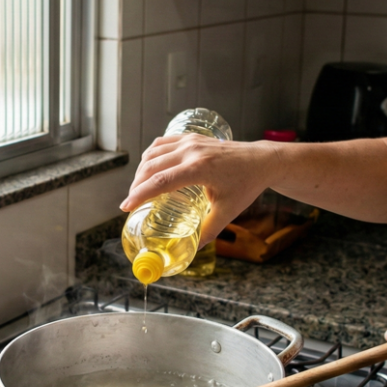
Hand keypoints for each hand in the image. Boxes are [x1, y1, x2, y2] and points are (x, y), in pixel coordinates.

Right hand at [119, 134, 282, 245]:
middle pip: (151, 167)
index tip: (126, 206)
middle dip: (136, 185)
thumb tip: (192, 249)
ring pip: (153, 153)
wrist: (261, 160)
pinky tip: (149, 168)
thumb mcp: (228, 210)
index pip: (161, 181)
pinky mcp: (191, 137)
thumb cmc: (246, 183)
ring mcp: (191, 141)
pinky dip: (151, 156)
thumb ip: (209, 230)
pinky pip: (162, 144)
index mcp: (200, 168)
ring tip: (138, 188)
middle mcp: (192, 151)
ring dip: (141, 170)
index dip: (139, 194)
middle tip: (131, 202)